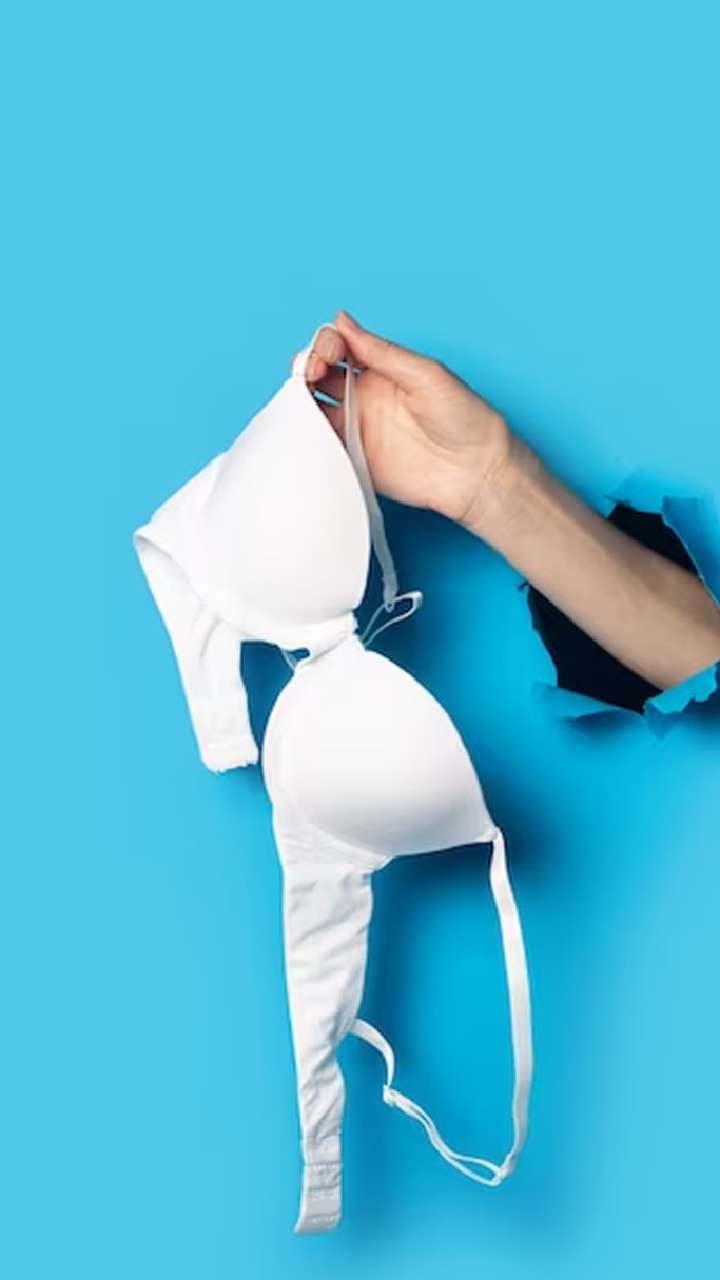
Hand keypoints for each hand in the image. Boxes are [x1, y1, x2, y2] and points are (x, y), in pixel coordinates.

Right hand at [296, 311, 513, 528]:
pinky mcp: (355, 461)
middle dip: (304, 370)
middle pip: (317, 377)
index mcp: (380, 370)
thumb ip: (380, 352)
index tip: (324, 355)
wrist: (475, 471)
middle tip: (307, 377)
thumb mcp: (424, 373)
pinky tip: (305, 433)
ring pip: (312, 411)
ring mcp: (357, 430)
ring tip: (299, 404)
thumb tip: (341, 320)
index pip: (337, 348)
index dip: (323, 346)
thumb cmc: (463, 417)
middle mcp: (363, 397)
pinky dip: (307, 440)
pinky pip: (321, 448)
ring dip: (299, 403)